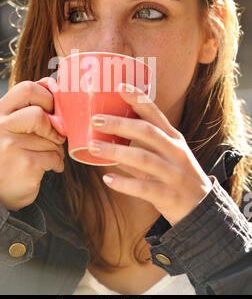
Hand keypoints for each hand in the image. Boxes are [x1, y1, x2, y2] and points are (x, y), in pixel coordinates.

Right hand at [0, 79, 65, 210]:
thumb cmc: (15, 150)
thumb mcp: (13, 124)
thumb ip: (30, 106)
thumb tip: (57, 86)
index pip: (27, 88)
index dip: (47, 96)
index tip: (53, 109)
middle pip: (38, 113)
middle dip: (53, 124)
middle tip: (55, 133)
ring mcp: (9, 145)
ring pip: (51, 137)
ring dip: (57, 147)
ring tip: (48, 154)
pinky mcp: (23, 164)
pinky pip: (54, 156)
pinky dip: (57, 162)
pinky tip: (49, 166)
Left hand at [88, 83, 211, 225]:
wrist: (204, 211)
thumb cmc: (180, 178)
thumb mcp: (167, 158)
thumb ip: (142, 149)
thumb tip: (111, 143)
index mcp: (174, 139)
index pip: (156, 114)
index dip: (138, 99)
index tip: (119, 87)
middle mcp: (176, 153)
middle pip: (147, 132)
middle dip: (120, 124)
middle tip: (95, 120)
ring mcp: (174, 174)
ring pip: (143, 158)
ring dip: (116, 152)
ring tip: (93, 148)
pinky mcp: (169, 195)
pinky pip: (144, 188)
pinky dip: (124, 183)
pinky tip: (108, 179)